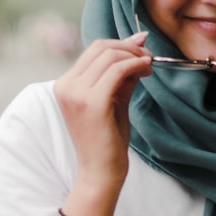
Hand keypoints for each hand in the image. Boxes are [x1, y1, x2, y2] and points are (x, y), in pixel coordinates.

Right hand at [53, 32, 151, 193]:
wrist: (100, 172)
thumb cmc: (107, 139)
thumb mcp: (114, 99)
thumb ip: (122, 74)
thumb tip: (138, 44)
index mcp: (65, 84)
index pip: (93, 50)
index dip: (121, 43)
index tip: (142, 46)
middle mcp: (66, 86)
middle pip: (101, 47)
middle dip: (129, 47)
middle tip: (149, 56)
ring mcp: (77, 94)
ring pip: (110, 56)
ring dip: (134, 56)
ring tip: (149, 66)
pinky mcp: (93, 102)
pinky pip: (118, 70)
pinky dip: (135, 65)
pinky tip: (146, 70)